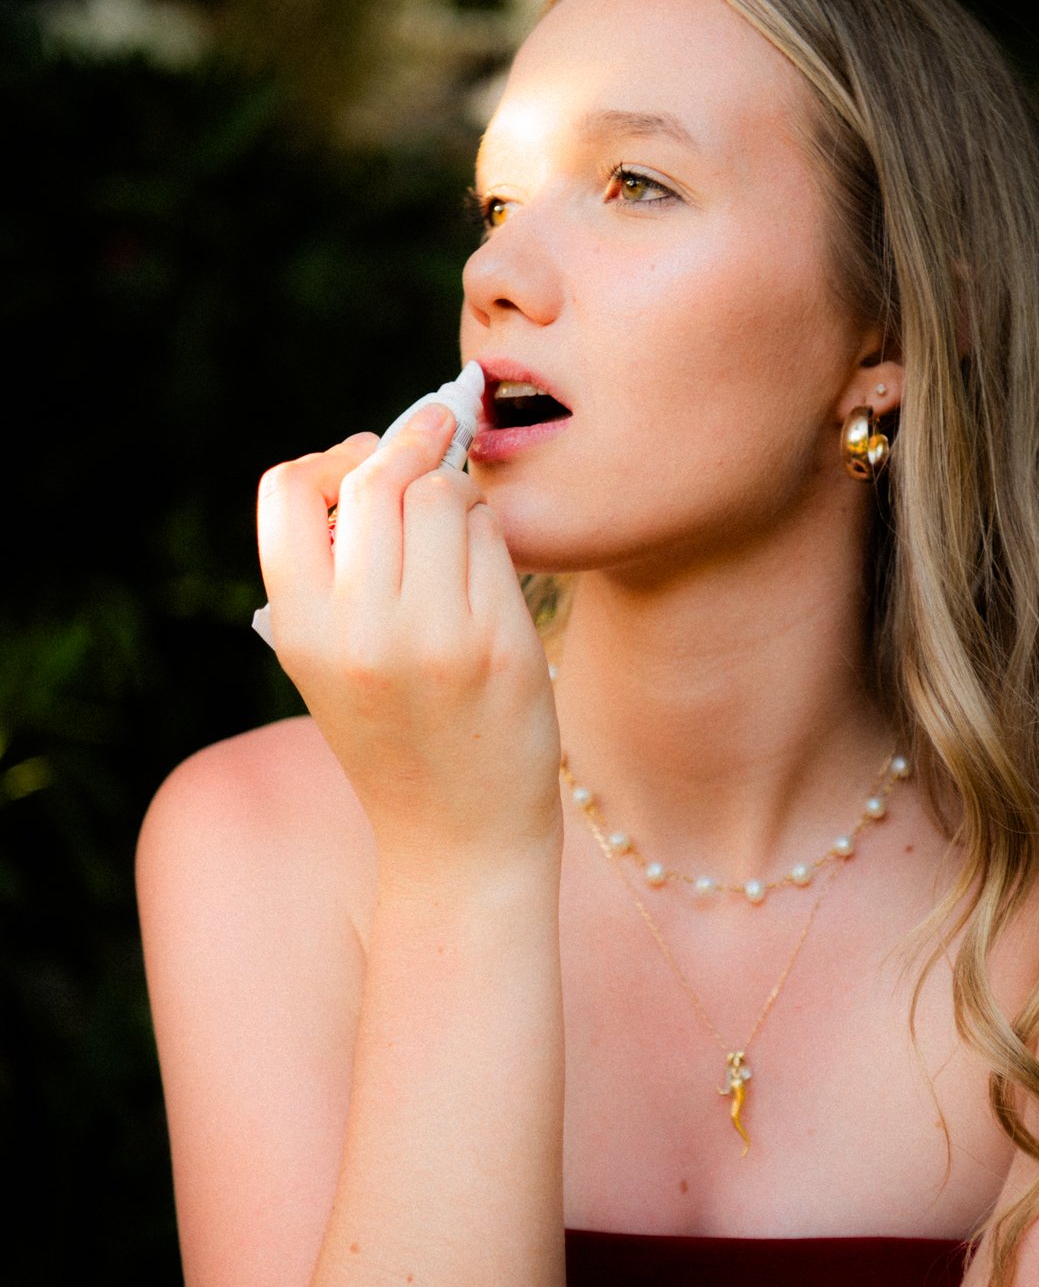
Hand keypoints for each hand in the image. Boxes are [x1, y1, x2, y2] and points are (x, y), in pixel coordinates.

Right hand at [257, 406, 561, 879]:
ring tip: (458, 538)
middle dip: (407, 454)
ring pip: (445, 497)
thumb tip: (381, 453)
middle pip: (379, 479)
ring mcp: (435, 636)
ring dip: (456, 498)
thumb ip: (336, 570)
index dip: (330, 462)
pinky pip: (494, 540)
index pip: (288, 490)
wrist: (458, 839)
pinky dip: (491, 539)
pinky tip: (487, 574)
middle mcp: (361, 631)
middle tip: (430, 448)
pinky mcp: (501, 643)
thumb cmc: (398, 736)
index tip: (363, 469)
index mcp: (301, 630)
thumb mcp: (330, 662)